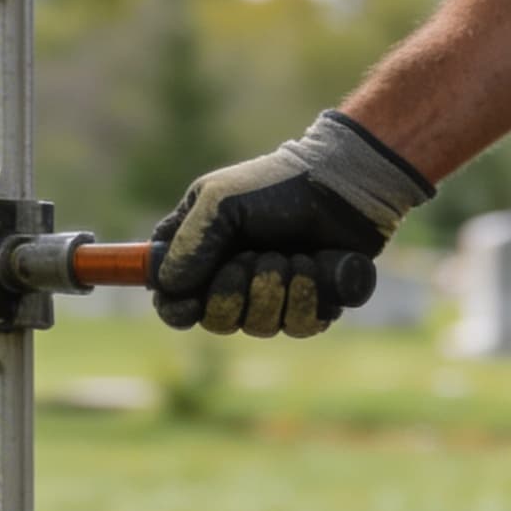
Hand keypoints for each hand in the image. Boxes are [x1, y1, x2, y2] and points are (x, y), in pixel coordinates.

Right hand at [151, 111, 432, 337]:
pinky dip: (307, 296)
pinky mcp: (310, 305)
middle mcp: (232, 281)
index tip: (189, 304)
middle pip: (217, 321)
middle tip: (254, 257)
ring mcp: (272, 296)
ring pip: (260, 326)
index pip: (173, 302)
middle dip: (235, 292)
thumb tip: (170, 288)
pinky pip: (300, 326)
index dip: (177, 309)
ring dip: (276, 288)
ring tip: (293, 254)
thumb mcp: (219, 201)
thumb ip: (189, 243)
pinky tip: (314, 265)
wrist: (341, 184)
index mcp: (200, 255)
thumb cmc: (275, 185)